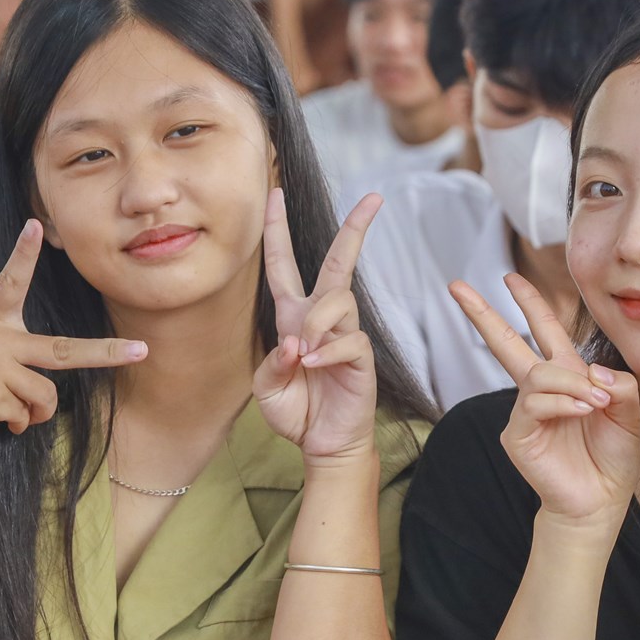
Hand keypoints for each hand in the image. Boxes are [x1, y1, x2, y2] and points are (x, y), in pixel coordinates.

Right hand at [0, 220, 144, 460]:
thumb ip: (2, 364)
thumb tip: (32, 401)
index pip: (9, 283)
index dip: (24, 254)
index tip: (37, 225)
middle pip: (65, 350)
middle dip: (107, 353)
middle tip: (141, 352)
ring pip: (45, 395)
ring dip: (33, 414)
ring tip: (4, 415)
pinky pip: (26, 415)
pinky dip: (16, 425)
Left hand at [253, 188, 380, 463]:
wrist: (321, 444)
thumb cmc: (295, 412)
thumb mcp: (265, 386)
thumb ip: (273, 361)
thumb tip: (296, 342)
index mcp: (293, 316)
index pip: (283, 265)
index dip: (276, 229)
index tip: (276, 194)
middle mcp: (321, 318)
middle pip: (339, 262)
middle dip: (355, 228)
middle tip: (373, 198)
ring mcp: (344, 334)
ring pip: (338, 300)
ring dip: (316, 322)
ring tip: (303, 357)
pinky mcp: (362, 356)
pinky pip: (348, 339)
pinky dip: (326, 352)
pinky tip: (313, 368)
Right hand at [453, 273, 639, 524]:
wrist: (600, 501)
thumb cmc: (613, 457)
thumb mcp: (628, 412)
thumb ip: (616, 384)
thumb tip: (591, 371)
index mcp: (566, 376)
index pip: (544, 331)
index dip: (530, 303)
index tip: (510, 278)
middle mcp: (540, 389)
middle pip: (507, 343)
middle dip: (483, 314)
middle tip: (457, 287)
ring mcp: (525, 411)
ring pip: (538, 374)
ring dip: (571, 383)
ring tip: (595, 405)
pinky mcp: (519, 433)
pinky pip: (536, 403)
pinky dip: (563, 402)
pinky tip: (581, 412)